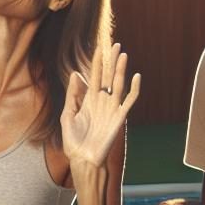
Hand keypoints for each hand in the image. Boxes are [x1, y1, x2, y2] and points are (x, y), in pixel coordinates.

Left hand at [61, 42, 140, 169]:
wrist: (83, 160)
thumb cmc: (73, 142)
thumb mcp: (67, 116)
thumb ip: (72, 95)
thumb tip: (76, 74)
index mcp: (88, 101)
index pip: (95, 76)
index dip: (97, 62)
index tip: (100, 47)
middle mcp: (102, 102)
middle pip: (108, 77)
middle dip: (111, 61)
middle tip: (115, 45)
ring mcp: (111, 109)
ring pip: (118, 84)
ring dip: (121, 70)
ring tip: (123, 54)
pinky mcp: (119, 118)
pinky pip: (129, 101)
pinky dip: (134, 89)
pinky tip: (136, 77)